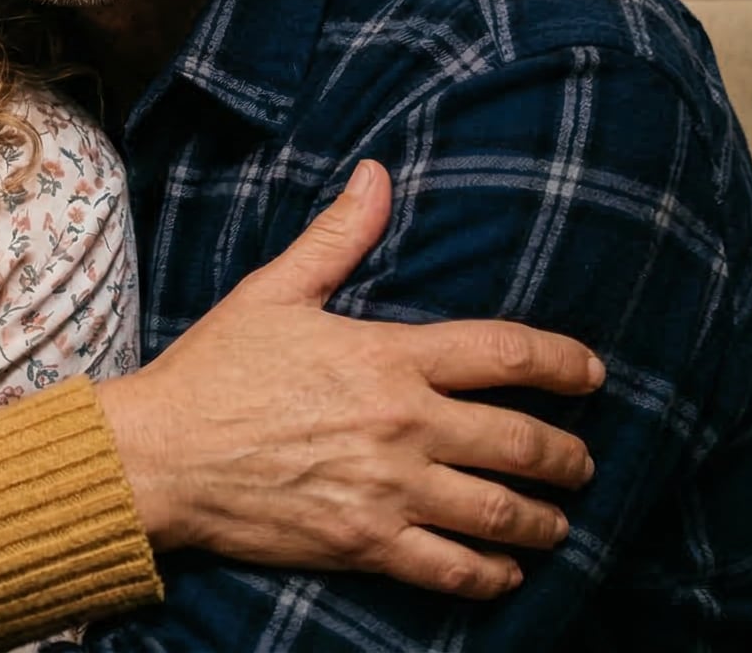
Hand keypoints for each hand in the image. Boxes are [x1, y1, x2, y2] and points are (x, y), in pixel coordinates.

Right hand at [98, 162, 603, 599]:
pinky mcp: (366, 544)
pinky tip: (508, 571)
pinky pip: (453, 570)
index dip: (566, 363)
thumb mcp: (273, 292)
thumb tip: (376, 175)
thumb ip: (336, 238)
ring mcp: (388, 491)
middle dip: (568, 456)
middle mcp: (402, 427)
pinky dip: (494, 576)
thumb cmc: (213, 372)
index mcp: (387, 358)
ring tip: (557, 520)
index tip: (592, 374)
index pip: (508, 355)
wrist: (159, 456)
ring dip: (544, 519)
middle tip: (582, 462)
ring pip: (501, 513)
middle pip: (522, 443)